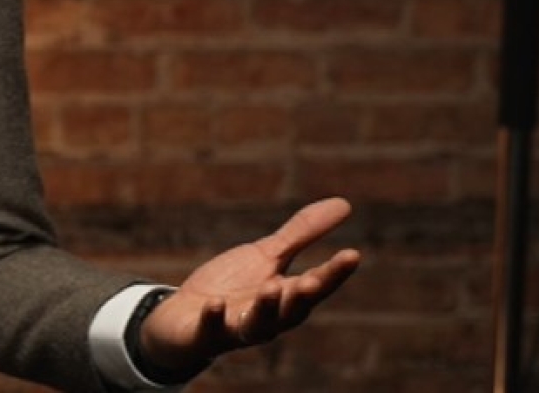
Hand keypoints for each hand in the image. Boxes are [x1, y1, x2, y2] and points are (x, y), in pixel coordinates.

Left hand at [136, 197, 362, 375]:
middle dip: (303, 296)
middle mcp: (269, 318)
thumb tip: (345, 204)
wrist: (186, 317)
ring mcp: (237, 327)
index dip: (334, 273)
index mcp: (287, 298)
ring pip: (257, 325)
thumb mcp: (267, 256)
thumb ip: (302, 235)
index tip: (353, 254)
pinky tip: (214, 304)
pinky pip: (211, 329)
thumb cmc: (234, 287)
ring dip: (265, 308)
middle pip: (292, 310)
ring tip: (272, 286)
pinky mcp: (205, 333)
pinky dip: (214, 318)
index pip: (317, 286)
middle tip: (313, 280)